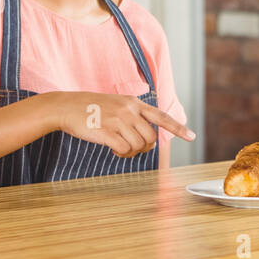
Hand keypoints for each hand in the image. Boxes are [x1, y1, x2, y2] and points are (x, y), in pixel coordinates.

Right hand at [52, 91, 195, 156]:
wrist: (66, 107)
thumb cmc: (91, 108)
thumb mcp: (116, 104)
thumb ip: (133, 116)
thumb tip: (147, 137)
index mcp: (134, 103)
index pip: (161, 116)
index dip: (177, 127)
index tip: (191, 137)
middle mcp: (129, 110)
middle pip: (151, 138)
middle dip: (145, 148)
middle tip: (132, 148)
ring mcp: (118, 120)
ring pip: (139, 145)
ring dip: (132, 152)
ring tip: (120, 148)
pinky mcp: (107, 131)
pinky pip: (125, 149)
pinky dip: (122, 154)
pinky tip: (113, 150)